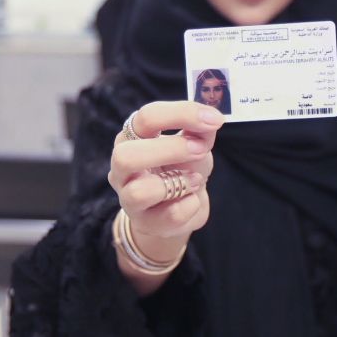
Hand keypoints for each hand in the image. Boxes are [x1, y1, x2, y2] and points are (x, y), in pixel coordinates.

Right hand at [107, 102, 223, 258]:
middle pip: (126, 156)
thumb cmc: (183, 167)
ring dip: (178, 183)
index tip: (214, 120)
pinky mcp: (144, 222)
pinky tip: (191, 199)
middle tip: (200, 149)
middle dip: (171, 150)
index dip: (183, 114)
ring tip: (194, 179)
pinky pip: (170, 215)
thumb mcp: (195, 143)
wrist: (183, 207)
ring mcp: (127, 197)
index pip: (147, 117)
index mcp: (133, 136)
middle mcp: (121, 165)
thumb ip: (201, 130)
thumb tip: (211, 118)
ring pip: (139, 192)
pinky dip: (190, 205)